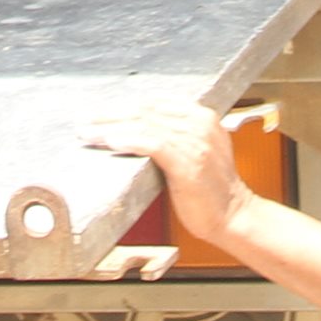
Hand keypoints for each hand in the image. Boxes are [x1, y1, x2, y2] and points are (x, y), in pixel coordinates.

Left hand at [85, 102, 250, 244]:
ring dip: (113, 128)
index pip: (155, 103)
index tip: (100, 114)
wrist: (234, 217)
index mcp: (203, 117)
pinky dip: (130, 141)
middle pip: (147, 111)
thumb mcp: (198, 151)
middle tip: (85, 121)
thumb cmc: (212, 190)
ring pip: (146, 126)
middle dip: (112, 115)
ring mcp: (196, 143)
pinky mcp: (190, 164)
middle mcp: (201, 125)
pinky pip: (154, 145)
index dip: (125, 107)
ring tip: (89, 133)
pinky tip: (112, 142)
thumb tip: (138, 128)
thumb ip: (177, 135)